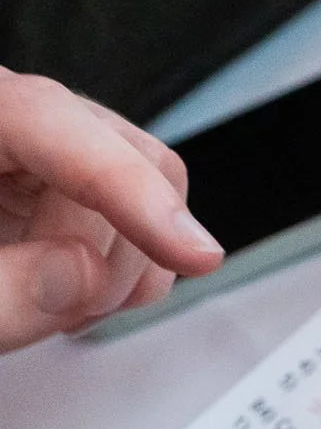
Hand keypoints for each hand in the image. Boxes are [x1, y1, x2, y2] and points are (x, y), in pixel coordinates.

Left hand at [0, 70, 224, 350]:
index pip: (52, 118)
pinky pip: (138, 216)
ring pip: (147, 188)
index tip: (193, 253)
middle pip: (121, 154)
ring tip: (59, 310)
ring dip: (123, 269)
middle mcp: (7, 122)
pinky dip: (128, 273)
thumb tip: (83, 274)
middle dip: (120, 245)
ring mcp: (35, 154)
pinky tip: (80, 300)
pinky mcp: (53, 192)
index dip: (129, 188)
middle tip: (73, 308)